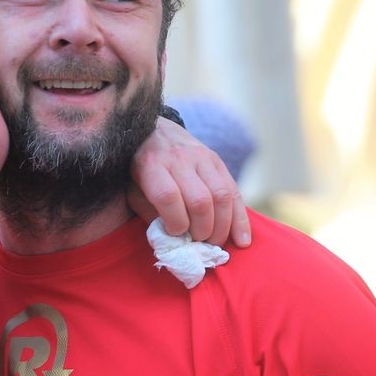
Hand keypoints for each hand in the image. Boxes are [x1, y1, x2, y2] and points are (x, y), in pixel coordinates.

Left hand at [130, 117, 250, 247]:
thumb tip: (173, 242)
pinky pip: (235, 192)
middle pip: (200, 200)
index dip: (175, 222)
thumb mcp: (133, 190)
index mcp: (152, 165)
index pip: (168, 196)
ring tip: (214, 244)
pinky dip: (240, 220)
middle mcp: (179, 159)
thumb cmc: (139, 170)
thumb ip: (149, 214)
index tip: (175, 234)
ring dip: (221, 228)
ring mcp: (202, 157)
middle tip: (197, 243)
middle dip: (202, 230)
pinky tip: (242, 241)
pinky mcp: (217, 161)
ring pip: (221, 197)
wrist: (152, 132)